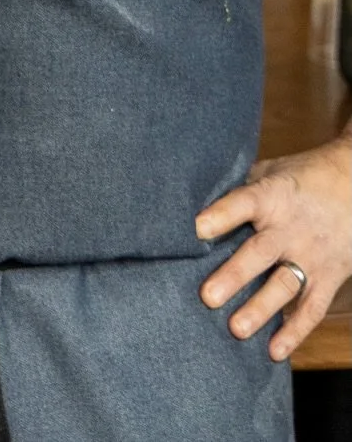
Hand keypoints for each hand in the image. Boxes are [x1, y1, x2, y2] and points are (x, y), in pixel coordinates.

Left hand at [196, 134, 351, 358]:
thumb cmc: (302, 177)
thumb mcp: (271, 172)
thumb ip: (241, 190)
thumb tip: (195, 205)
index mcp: (272, 195)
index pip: (243, 203)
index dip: (220, 216)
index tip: (196, 230)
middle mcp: (291, 228)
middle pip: (260, 252)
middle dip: (234, 275)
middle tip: (208, 297)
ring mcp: (311, 255)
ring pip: (285, 285)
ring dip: (260, 308)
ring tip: (236, 329)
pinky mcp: (329, 276)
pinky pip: (312, 307)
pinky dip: (295, 331)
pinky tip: (274, 350)